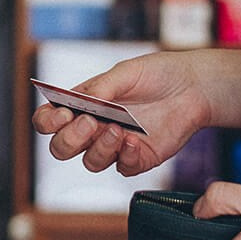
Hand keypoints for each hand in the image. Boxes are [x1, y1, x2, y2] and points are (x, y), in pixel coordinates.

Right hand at [31, 51, 213, 175]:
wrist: (192, 87)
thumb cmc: (157, 74)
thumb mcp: (126, 72)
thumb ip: (102, 88)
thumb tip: (83, 103)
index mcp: (83, 104)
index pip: (48, 121)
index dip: (48, 123)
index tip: (63, 113)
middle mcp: (94, 128)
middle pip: (61, 148)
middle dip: (70, 139)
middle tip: (90, 122)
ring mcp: (114, 145)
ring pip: (90, 162)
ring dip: (100, 148)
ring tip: (119, 129)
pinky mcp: (136, 158)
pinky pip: (121, 167)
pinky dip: (125, 156)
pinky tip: (135, 140)